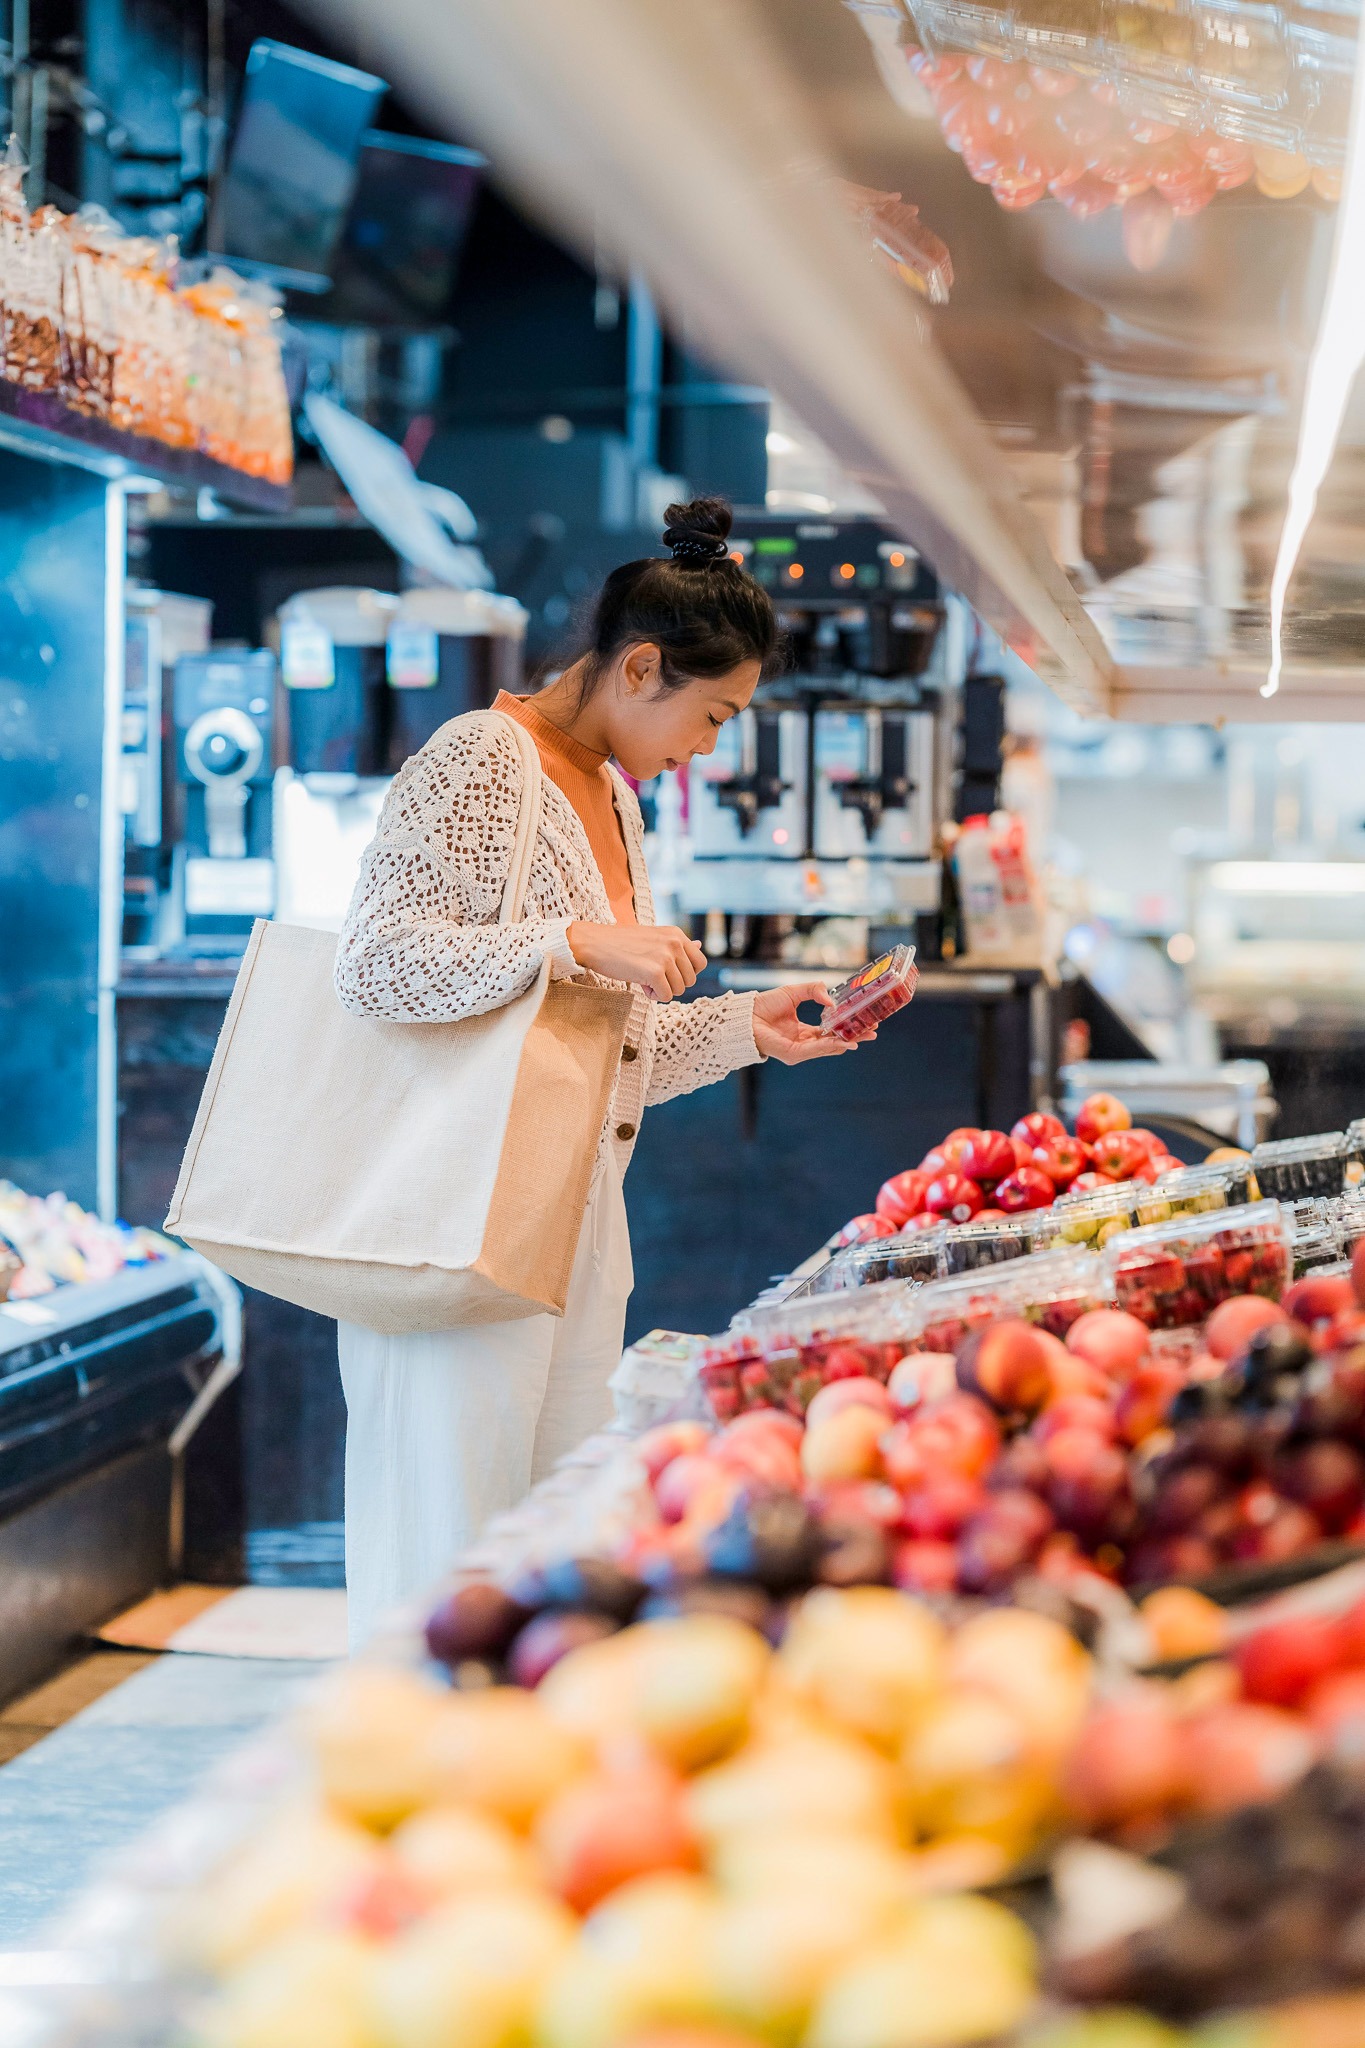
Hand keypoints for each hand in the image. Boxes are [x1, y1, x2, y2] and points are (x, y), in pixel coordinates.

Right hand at [567, 921, 706, 999]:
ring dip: (662, 990)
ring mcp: (665, 957)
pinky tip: (640, 984)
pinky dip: (653, 996)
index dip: (686, 974)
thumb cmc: (622, 943)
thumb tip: (701, 945)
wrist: (595, 943)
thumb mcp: (654, 938)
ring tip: (644, 978)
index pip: (700, 963)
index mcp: (677, 934)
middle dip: (672, 983)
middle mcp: (675, 943)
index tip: (667, 972)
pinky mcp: (655, 972)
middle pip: (690, 980)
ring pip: (679, 990)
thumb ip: (677, 945)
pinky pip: (665, 996)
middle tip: (651, 976)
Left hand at [751, 981, 877, 1064]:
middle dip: (854, 1037)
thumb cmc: (765, 1004)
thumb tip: (832, 1000)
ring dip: (847, 1042)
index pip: (831, 1032)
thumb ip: (815, 991)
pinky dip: (830, 1045)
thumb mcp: (795, 992)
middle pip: (834, 1042)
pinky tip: (844, 1041)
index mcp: (805, 1032)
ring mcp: (799, 1051)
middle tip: (873, 1031)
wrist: (746, 1013)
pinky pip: (815, 1050)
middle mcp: (804, 1043)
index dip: (848, 1028)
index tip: (866, 1022)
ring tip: (864, 1036)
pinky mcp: (792, 1054)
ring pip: (828, 1047)